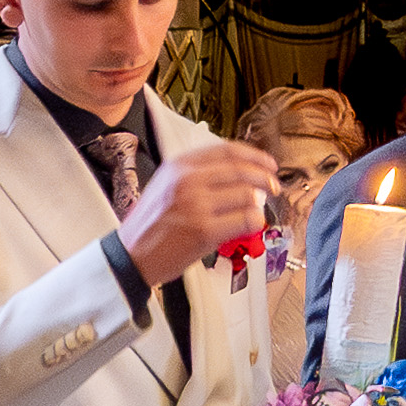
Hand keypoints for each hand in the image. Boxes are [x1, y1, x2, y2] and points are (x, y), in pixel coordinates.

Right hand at [119, 140, 280, 282]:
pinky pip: (245, 220)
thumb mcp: (166, 185)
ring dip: (257, 205)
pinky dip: (254, 222)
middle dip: (265, 178)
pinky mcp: (204, 230)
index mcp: (179, 165)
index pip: (227, 151)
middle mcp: (187, 180)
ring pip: (247, 196)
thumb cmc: (150, 225)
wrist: (131, 255)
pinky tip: (251, 225)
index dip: (254, 156)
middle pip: (242, 171)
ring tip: (255, 212)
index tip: (267, 164)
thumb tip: (237, 170)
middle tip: (274, 186)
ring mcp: (196, 205)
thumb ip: (197, 174)